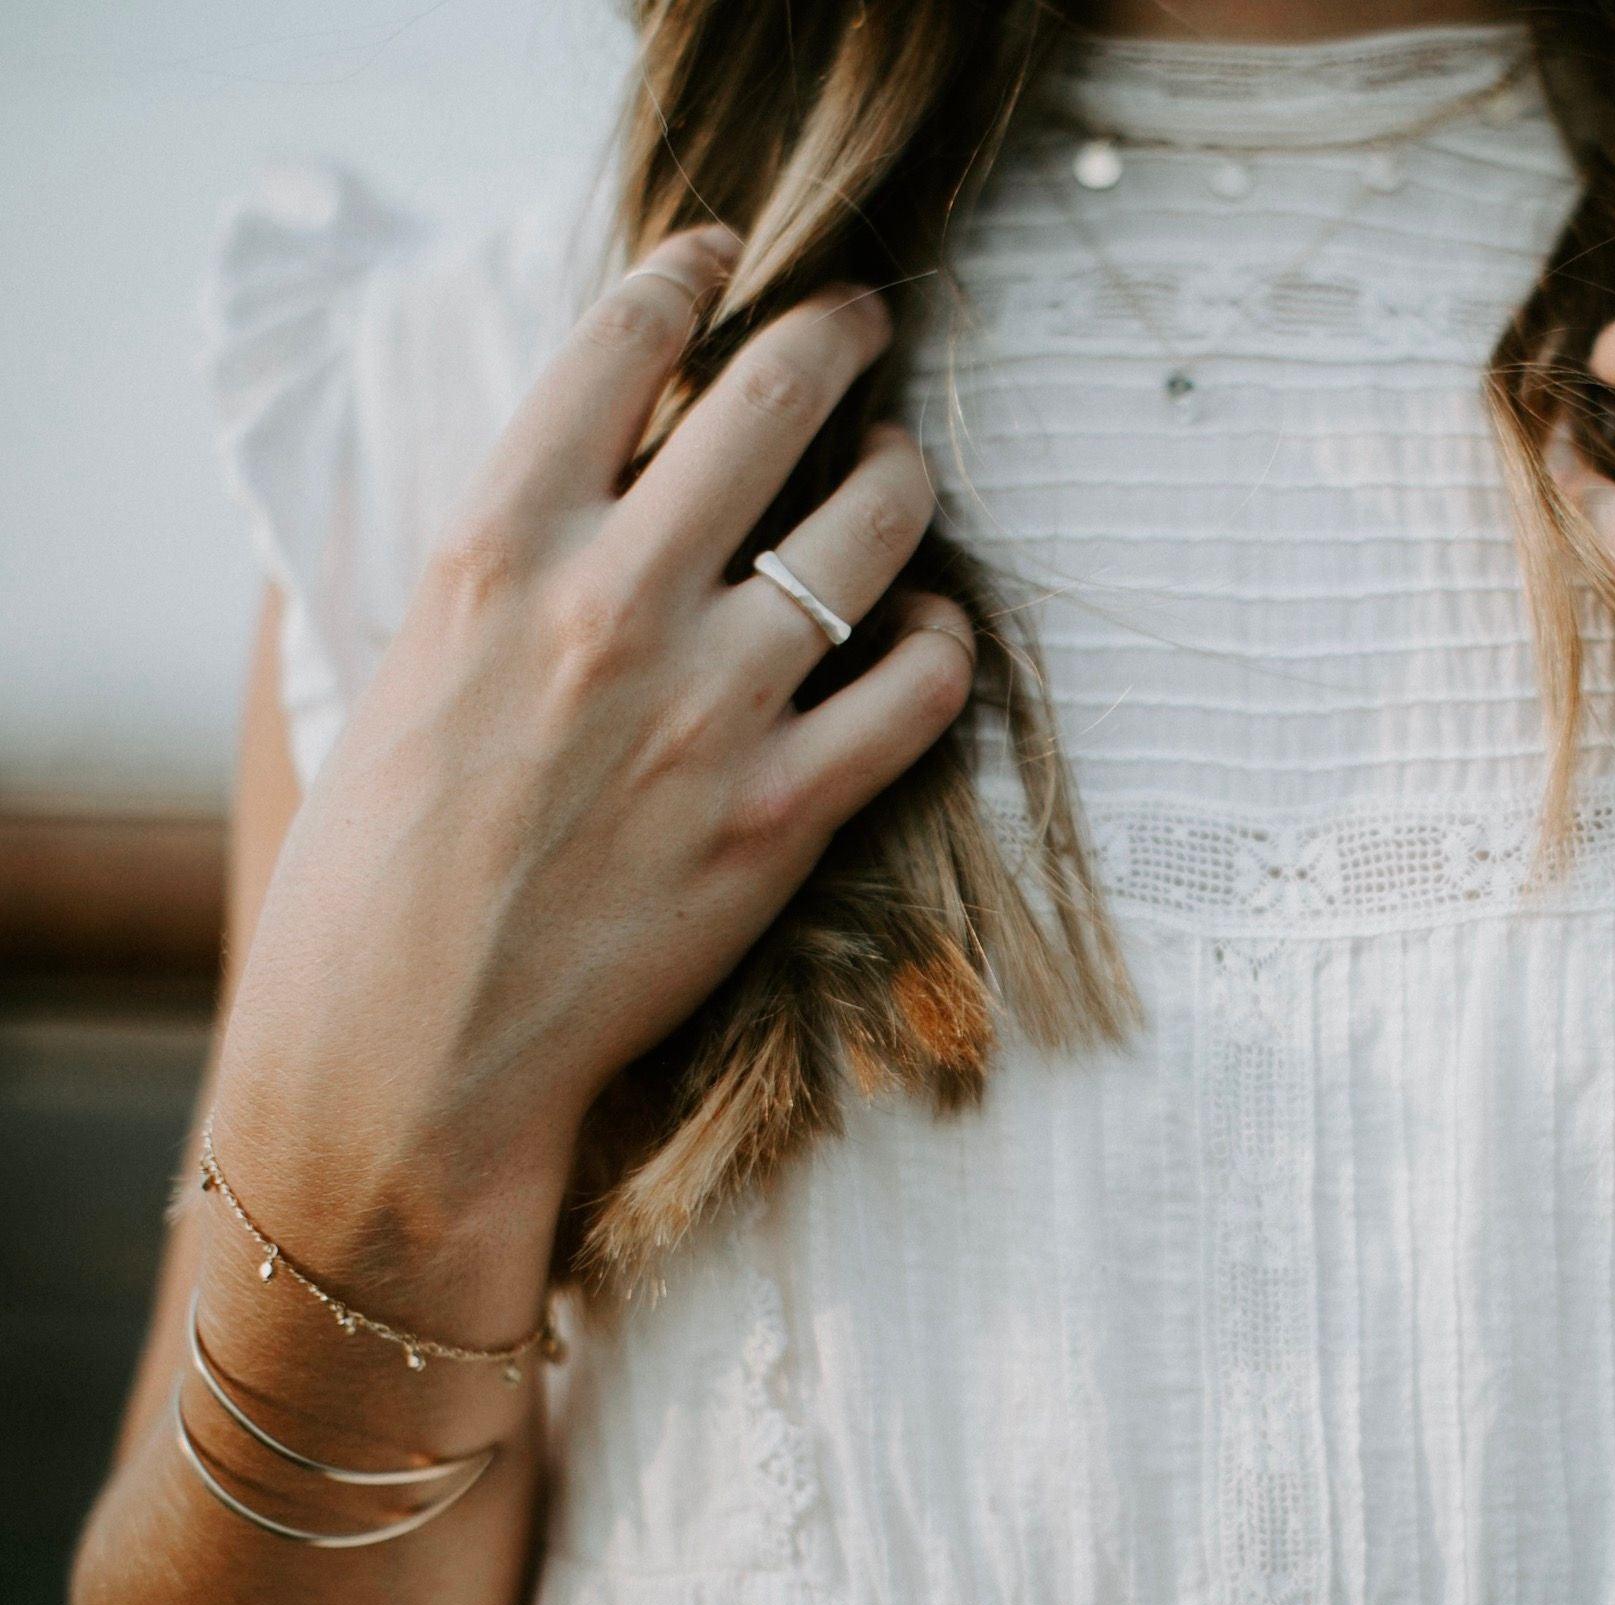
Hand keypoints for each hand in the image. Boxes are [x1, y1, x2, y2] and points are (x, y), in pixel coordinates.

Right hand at [213, 229, 972, 1262]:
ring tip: (900, 470)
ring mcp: (711, 710)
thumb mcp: (405, 663)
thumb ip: (510, 559)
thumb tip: (606, 469)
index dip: (687, 273)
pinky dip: (945, 644)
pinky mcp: (785, 814)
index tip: (723, 253)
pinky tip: (929, 634)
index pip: (615, 348)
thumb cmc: (380, 865)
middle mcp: (613, 608)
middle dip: (837, 331)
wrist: (407, 1052)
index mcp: (494, 554)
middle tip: (859, 322)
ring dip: (905, 475)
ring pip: (874, 526)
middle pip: (774, 399)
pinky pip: (922, 689)